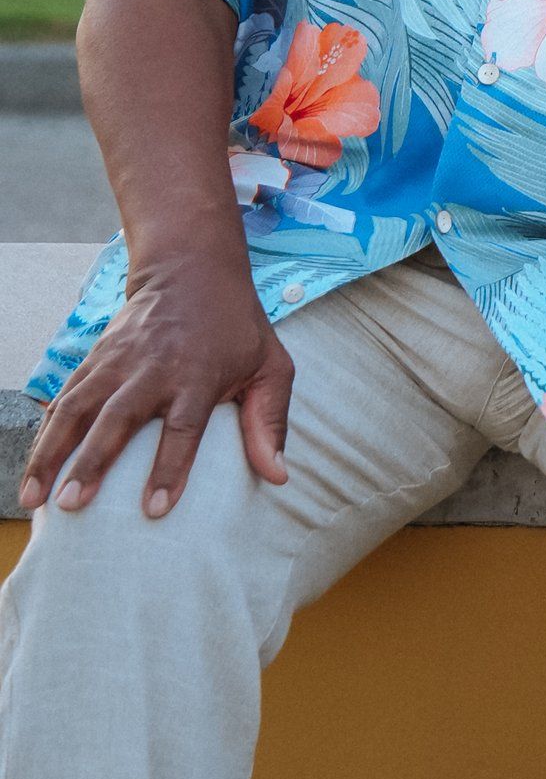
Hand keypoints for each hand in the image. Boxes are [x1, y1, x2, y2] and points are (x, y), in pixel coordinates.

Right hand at [24, 247, 291, 519]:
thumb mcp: (270, 364)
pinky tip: (33, 464)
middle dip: (94, 462)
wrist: (193, 269)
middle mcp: (154, 367)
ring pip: (78, 408)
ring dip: (52, 451)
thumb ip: (271, 420)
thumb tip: (278, 477)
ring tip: (33, 497)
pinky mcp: (96, 356)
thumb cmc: (237, 327)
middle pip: (119, 417)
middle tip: (72, 504)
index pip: (184, 426)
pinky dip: (46, 430)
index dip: (171, 468)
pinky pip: (65, 396)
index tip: (155, 510)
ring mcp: (119, 360)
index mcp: (199, 374)